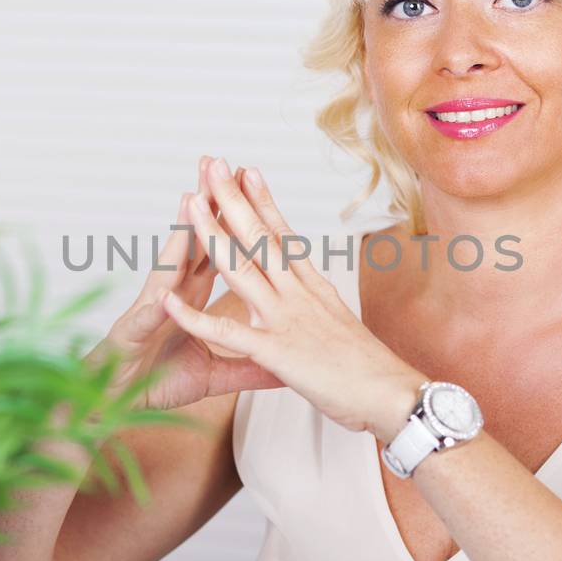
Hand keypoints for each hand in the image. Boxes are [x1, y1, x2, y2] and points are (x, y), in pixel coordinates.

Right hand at [88, 157, 283, 411]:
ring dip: (181, 232)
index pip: (220, 250)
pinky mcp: (134, 331)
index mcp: (192, 296)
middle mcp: (172, 292)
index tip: (255, 189)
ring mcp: (152, 306)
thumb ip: (248, 366)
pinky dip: (156, 300)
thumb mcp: (214, 374)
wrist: (115, 406)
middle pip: (196, 241)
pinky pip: (148, 313)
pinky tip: (163, 287)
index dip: (237, 222)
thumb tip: (284, 365)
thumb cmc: (156, 381)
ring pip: (170, 263)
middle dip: (209, 203)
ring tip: (191, 197)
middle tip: (221, 165)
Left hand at [160, 157, 425, 435]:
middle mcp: (298, 295)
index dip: (263, 202)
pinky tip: (167, 302)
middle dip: (232, 199)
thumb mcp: (344, 328)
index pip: (283, 236)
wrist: (394, 396)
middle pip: (259, 237)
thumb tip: (317, 295)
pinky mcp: (276, 351)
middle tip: (214, 164)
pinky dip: (194, 317)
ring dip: (211, 232)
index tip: (248, 172)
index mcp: (313, 289)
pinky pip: (226, 332)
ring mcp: (286, 319)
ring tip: (190, 202)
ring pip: (241, 267)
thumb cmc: (372, 371)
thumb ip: (323, 308)